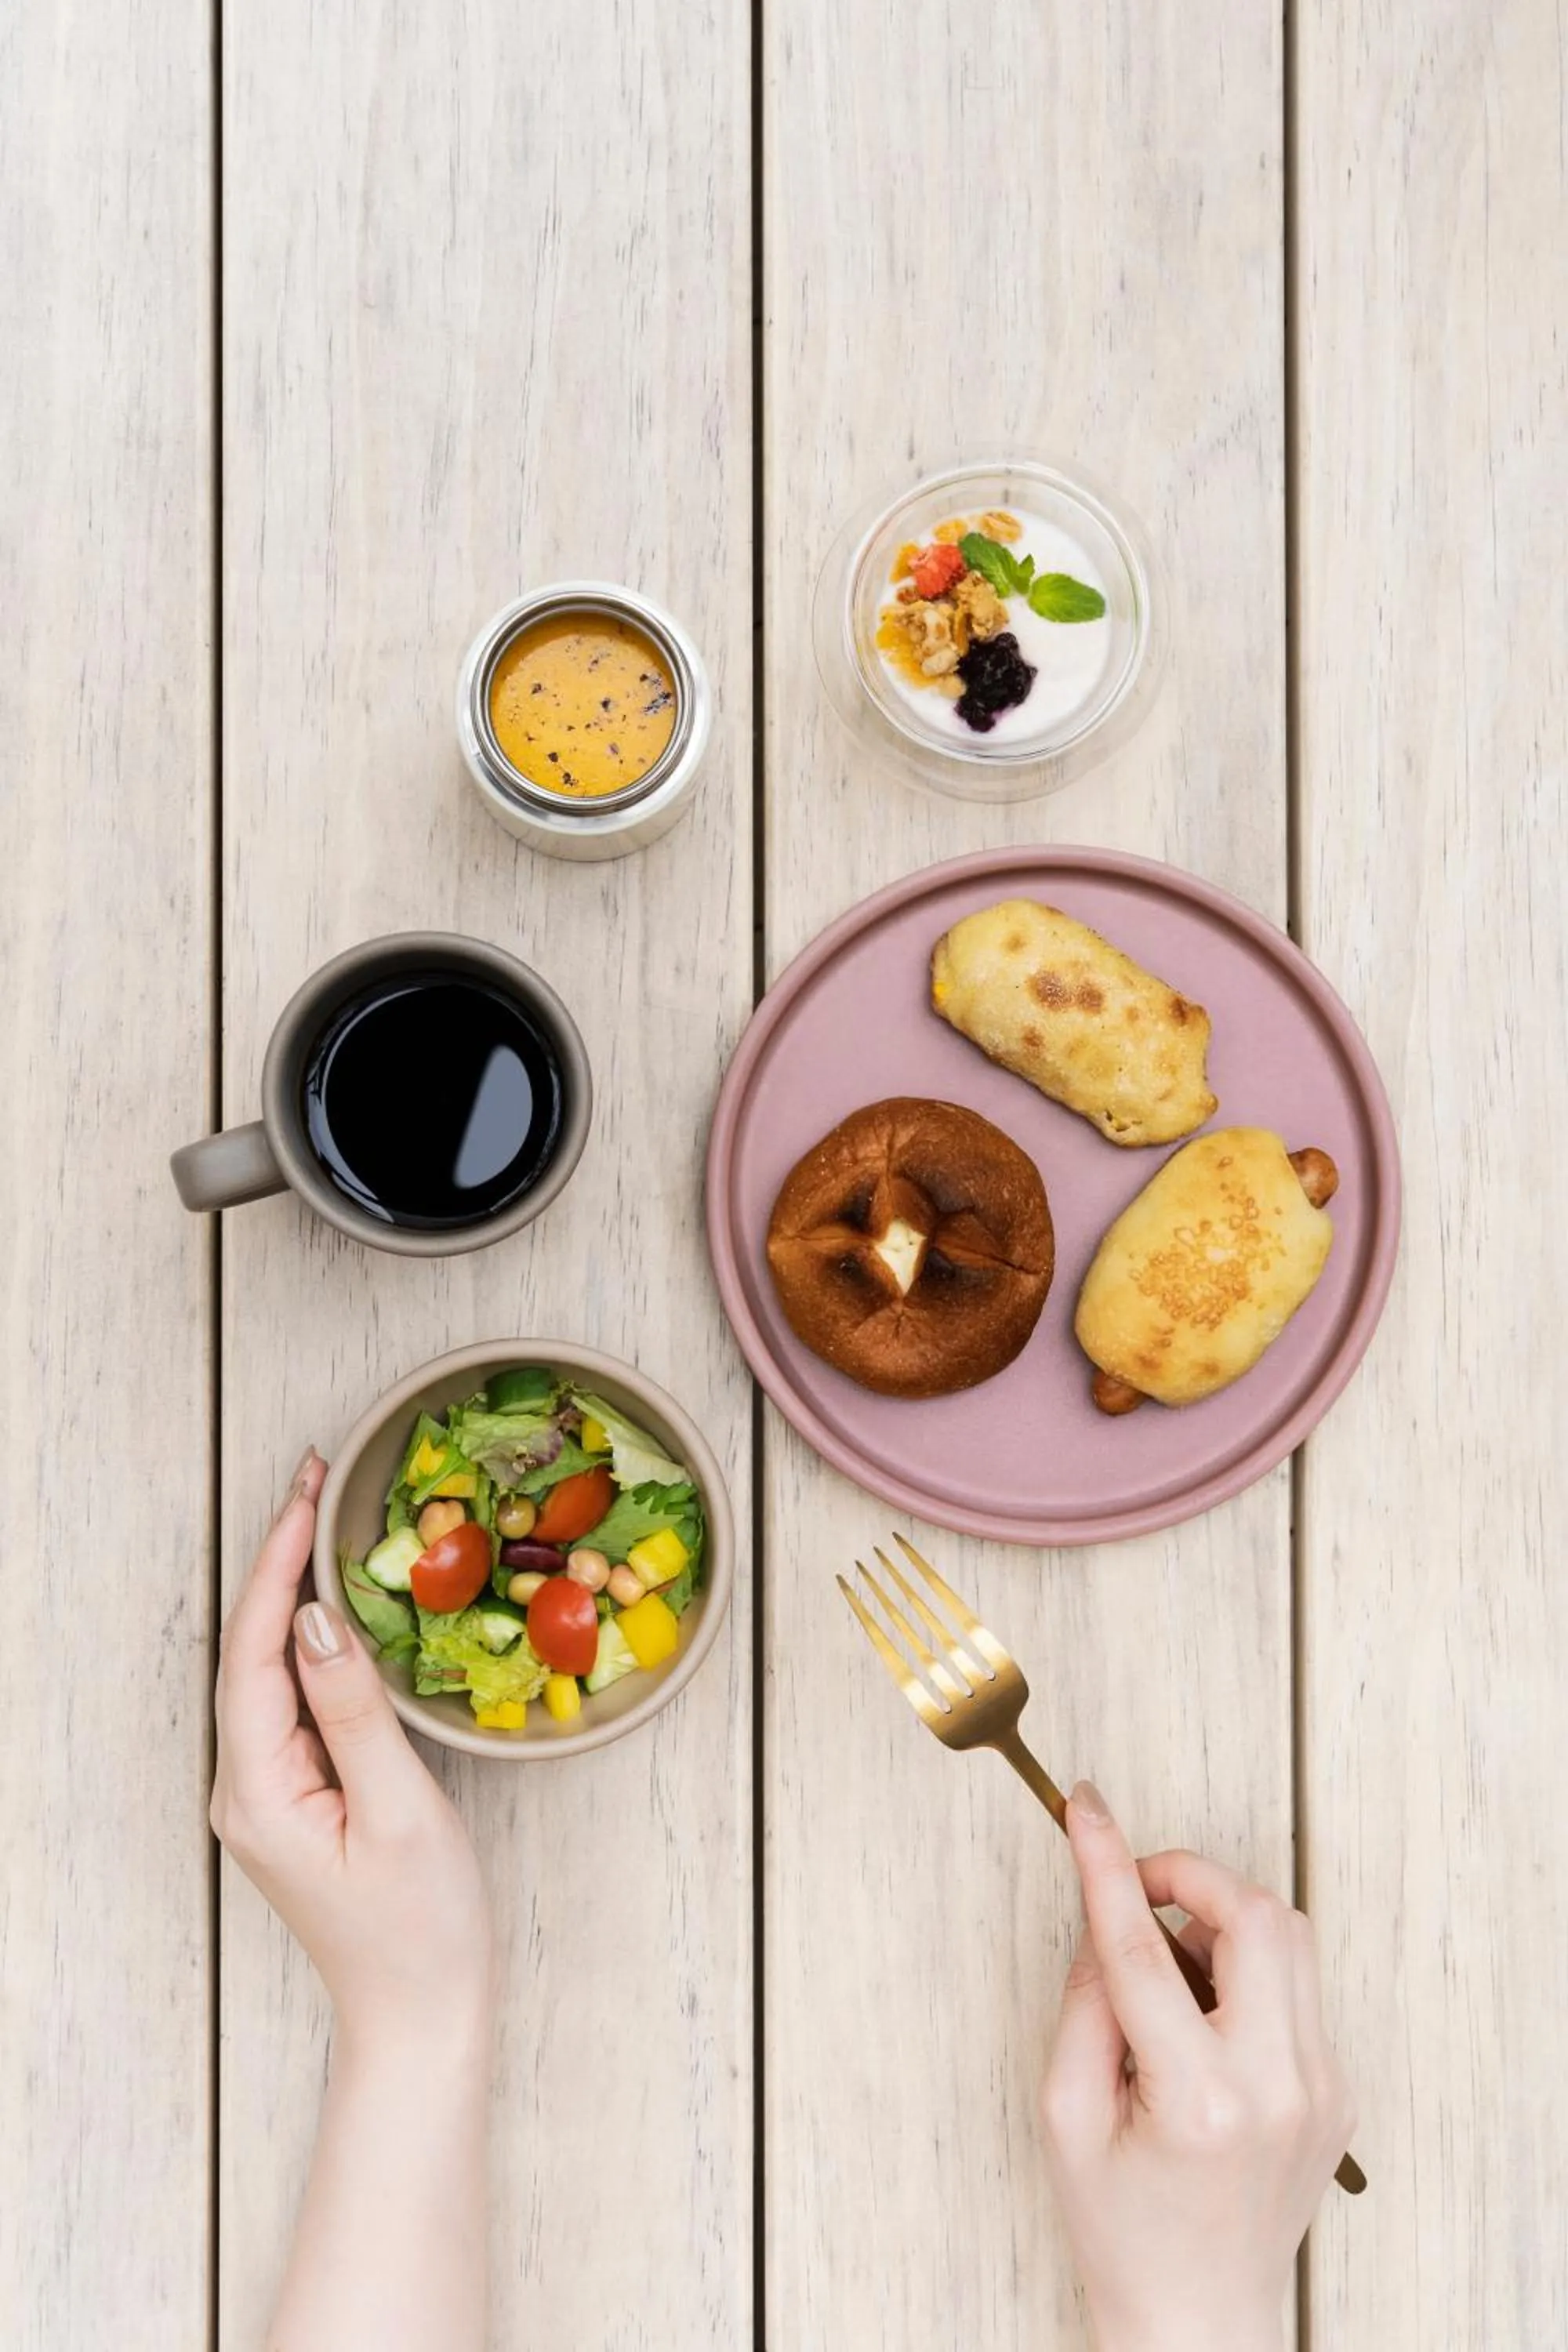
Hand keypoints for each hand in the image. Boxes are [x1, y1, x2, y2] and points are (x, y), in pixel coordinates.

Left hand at [211, 1450, 492, 2050]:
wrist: (422, 2016)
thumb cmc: (422, 1927)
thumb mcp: (400, 1809)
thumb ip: (354, 1710)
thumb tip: (318, 1618)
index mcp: (258, 1789)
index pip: (254, 1650)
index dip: (276, 1564)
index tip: (308, 1494)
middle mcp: (243, 1788)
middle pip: (249, 1652)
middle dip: (279, 1561)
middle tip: (320, 1482)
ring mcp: (265, 1796)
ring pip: (268, 1672)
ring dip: (293, 1595)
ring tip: (326, 1521)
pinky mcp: (295, 1800)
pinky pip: (291, 1701)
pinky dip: (310, 1642)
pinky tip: (338, 1607)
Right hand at [1042, 1782, 1355, 2351]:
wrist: (1198, 2319)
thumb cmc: (1122, 2230)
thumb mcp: (1065, 2116)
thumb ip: (1083, 2004)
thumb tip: (1105, 1918)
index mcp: (1200, 2100)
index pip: (1144, 1947)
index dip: (1108, 1862)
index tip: (1085, 1806)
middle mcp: (1278, 2086)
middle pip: (1254, 1916)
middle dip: (1190, 1875)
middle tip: (1136, 1887)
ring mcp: (1322, 2089)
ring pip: (1289, 1937)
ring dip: (1222, 1916)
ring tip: (1166, 1956)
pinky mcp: (1337, 2091)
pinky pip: (1298, 1986)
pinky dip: (1246, 1967)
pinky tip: (1200, 2009)